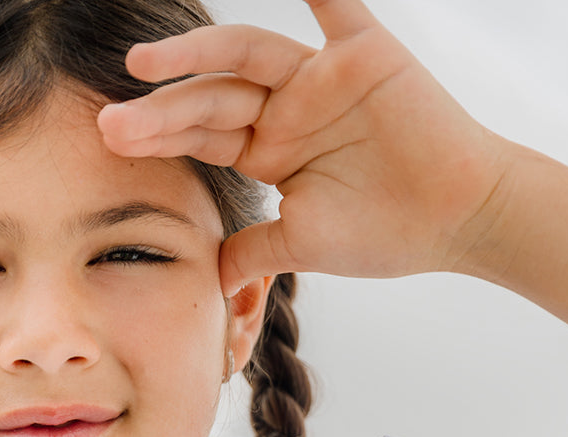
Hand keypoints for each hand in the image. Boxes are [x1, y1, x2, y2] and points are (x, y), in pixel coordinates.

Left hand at [97, 0, 515, 295]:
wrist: (458, 220)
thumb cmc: (384, 235)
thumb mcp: (302, 247)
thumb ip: (252, 251)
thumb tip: (210, 278)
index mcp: (269, 153)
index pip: (200, 138)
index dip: (156, 137)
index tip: (109, 140)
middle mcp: (287, 111)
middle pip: (211, 100)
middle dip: (160, 111)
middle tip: (110, 120)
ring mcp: (321, 80)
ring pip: (247, 57)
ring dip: (198, 53)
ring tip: (144, 63)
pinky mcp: (365, 55)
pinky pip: (337, 6)